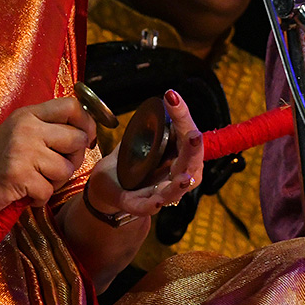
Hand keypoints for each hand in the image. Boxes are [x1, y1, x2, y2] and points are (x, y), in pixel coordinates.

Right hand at [0, 96, 95, 224]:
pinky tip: (23, 193)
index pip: (72, 106)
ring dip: (54, 183)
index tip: (84, 140)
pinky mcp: (18, 175)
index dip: (86, 124)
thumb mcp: (18, 135)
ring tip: (33, 182)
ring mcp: (22, 150)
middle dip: (72, 160)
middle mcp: (26, 127)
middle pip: (78, 139)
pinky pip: (49, 191)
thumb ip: (46, 130)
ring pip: (66, 169)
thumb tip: (86, 134)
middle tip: (52, 170)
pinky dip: (38, 199)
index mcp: (28, 115)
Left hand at [84, 89, 204, 220]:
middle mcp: (176, 177)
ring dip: (180, 184)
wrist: (110, 186)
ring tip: (185, 177)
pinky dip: (153, 204)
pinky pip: (148, 207)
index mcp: (180, 158)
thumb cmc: (135, 162)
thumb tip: (164, 100)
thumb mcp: (145, 139)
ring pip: (175, 191)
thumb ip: (154, 126)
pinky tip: (158, 200)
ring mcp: (159, 193)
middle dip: (193, 151)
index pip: (188, 135)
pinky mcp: (137, 204)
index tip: (172, 97)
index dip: (182, 117)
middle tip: (194, 135)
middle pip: (190, 164)